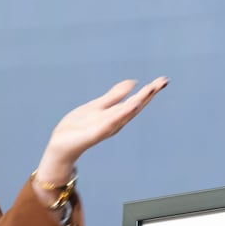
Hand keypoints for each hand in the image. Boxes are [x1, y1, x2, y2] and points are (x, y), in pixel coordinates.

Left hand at [31, 77, 167, 200]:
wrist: (61, 145)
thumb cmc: (78, 127)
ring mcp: (107, 127)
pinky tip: (131, 104)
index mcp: (116, 114)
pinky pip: (111, 122)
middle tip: (163, 81)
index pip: (136, 100)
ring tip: (152, 89)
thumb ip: (114, 95)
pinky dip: (122, 113)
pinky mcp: (96, 133)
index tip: (163, 80)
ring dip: (140, 101)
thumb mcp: (98, 105)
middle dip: (149, 94)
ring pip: (126, 112)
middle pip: (136, 106)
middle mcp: (115, 122)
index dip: (150, 91)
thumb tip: (133, 82)